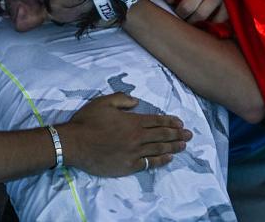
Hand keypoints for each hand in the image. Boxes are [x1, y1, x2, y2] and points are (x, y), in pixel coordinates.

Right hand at [59, 92, 190, 176]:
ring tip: (183, 145)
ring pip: (159, 149)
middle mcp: (137, 137)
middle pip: (162, 135)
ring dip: (173, 147)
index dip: (170, 121)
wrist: (75, 144)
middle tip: (189, 135)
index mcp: (132, 121)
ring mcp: (134, 153)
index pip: (157, 121)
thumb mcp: (103, 102)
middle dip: (178, 134)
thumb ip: (121, 99)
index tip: (180, 122)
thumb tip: (136, 102)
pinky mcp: (129, 166)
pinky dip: (161, 160)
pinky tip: (168, 159)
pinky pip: (149, 163)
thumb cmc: (87, 121)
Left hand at [162, 0, 228, 22]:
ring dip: (193, 20)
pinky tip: (207, 18)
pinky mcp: (230, 4)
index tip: (170, 0)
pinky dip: (211, 22)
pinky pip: (216, 20)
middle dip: (180, 13)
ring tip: (191, 18)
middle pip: (186, 7)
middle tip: (181, 13)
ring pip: (200, 15)